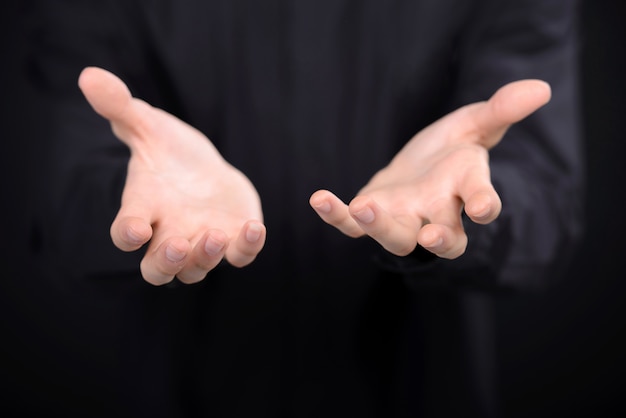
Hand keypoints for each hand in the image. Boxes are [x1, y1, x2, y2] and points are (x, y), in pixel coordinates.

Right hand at [78, 67, 265, 284]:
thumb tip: (90, 76)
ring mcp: (202, 242)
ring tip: (215, 235)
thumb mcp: (147, 124)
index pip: (125, 231)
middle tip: (179, 246)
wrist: (204, 167)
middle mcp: (168, 233)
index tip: (135, 230)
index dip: (127, 235)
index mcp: (143, 208)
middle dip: (167, 263)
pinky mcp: (234, 241)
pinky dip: (246, 249)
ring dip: (204, 258)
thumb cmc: (169, 151)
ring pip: (196, 270)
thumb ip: (121, 107)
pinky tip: (255, 227)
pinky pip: (239, 257)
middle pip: (157, 269)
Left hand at [310, 80, 550, 258]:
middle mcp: (436, 214)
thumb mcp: (474, 124)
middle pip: (442, 237)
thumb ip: (500, 110)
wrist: (418, 165)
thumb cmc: (451, 150)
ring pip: (395, 237)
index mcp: (466, 190)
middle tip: (432, 238)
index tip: (482, 207)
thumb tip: (540, 88)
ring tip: (364, 209)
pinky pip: (352, 225)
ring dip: (381, 227)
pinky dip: (336, 216)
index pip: (481, 203)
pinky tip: (319, 199)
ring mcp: (402, 219)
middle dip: (438, 239)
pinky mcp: (370, 216)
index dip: (483, 206)